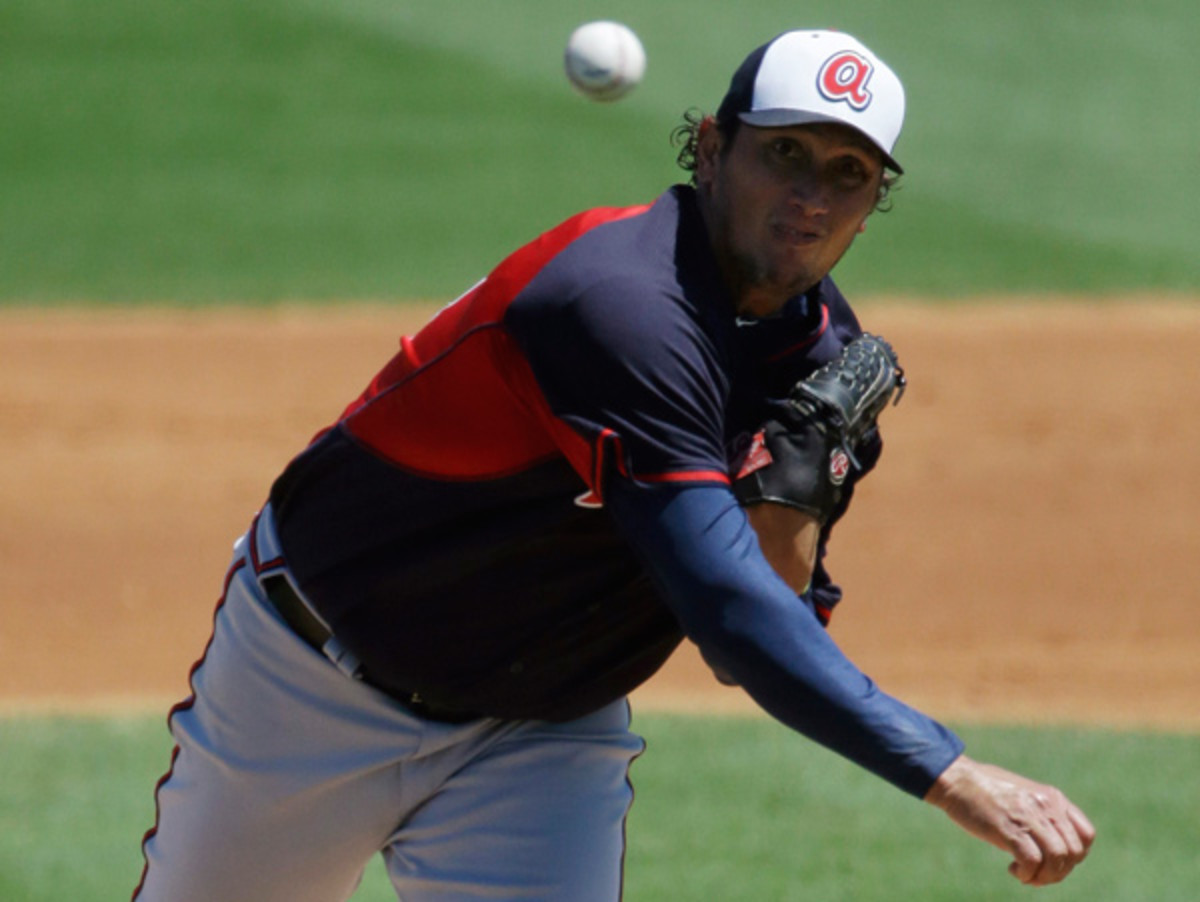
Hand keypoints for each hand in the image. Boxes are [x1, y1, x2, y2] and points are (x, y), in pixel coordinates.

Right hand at [924, 754, 1095, 885]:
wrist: (956, 779)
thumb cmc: (985, 790)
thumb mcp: (1024, 796)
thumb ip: (1042, 814)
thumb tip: (1053, 844)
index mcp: (1053, 798)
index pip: (1086, 836)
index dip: (1075, 856)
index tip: (1052, 860)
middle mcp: (1046, 805)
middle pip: (1074, 852)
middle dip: (1059, 872)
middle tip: (1037, 874)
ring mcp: (1029, 815)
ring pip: (1057, 859)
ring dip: (1044, 877)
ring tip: (1026, 875)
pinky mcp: (1009, 827)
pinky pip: (1032, 861)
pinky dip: (1027, 874)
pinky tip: (1014, 870)